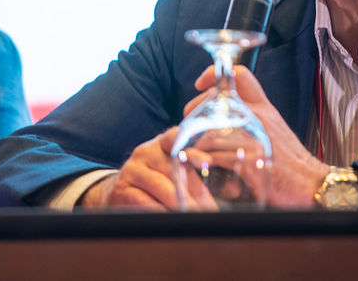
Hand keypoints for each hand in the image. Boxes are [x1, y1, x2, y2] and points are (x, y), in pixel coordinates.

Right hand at [78, 128, 216, 210]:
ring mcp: (132, 169)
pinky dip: (161, 213)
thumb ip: (206, 176)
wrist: (123, 190)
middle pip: (174, 168)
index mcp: (164, 142)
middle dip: (195, 191)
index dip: (192, 149)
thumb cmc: (161, 179)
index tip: (207, 162)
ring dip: (181, 205)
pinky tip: (173, 220)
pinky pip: (145, 202)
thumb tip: (235, 189)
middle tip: (210, 208)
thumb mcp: (180, 172)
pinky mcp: (123, 189)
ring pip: (162, 187)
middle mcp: (146, 151)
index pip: (176, 137)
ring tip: (196, 217)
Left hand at [188, 65, 329, 207]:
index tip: (199, 85)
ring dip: (193, 139)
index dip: (214, 73)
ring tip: (191, 149)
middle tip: (188, 124)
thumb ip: (252, 118)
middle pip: (214, 100)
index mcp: (264, 107)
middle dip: (194, 111)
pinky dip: (201, 159)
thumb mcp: (273, 129)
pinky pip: (214, 155)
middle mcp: (258, 116)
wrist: (311, 183)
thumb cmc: (290, 161)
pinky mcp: (249, 159)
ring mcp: (253, 136)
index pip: (239, 75)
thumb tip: (221, 117)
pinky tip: (198, 163)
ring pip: (209, 128)